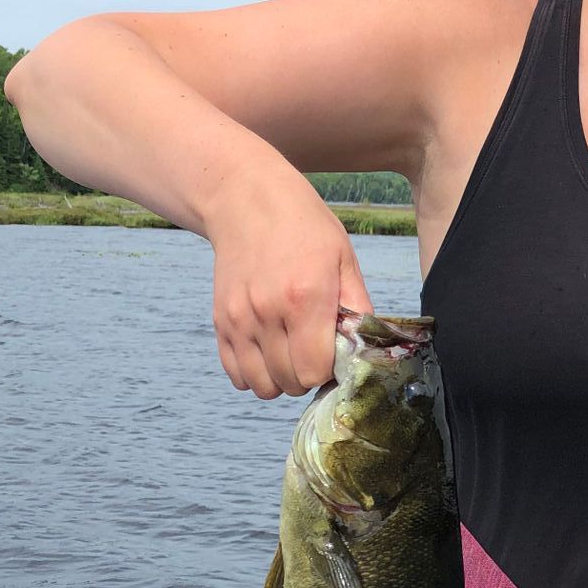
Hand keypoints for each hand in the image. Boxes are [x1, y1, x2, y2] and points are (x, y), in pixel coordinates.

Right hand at [207, 170, 375, 397]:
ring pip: (262, 387)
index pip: (314, 370)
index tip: (335, 353)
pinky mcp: (220, 322)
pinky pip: (237, 374)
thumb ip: (358, 308)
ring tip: (292, 353)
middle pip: (290, 383)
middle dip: (308, 376)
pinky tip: (269, 351)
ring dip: (281, 380)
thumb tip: (367, 350)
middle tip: (316, 351)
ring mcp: (239, 319)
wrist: (246, 200)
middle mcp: (267, 312)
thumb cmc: (303, 227)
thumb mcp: (343, 259)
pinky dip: (255, 373)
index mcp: (305, 297)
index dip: (330, 370)